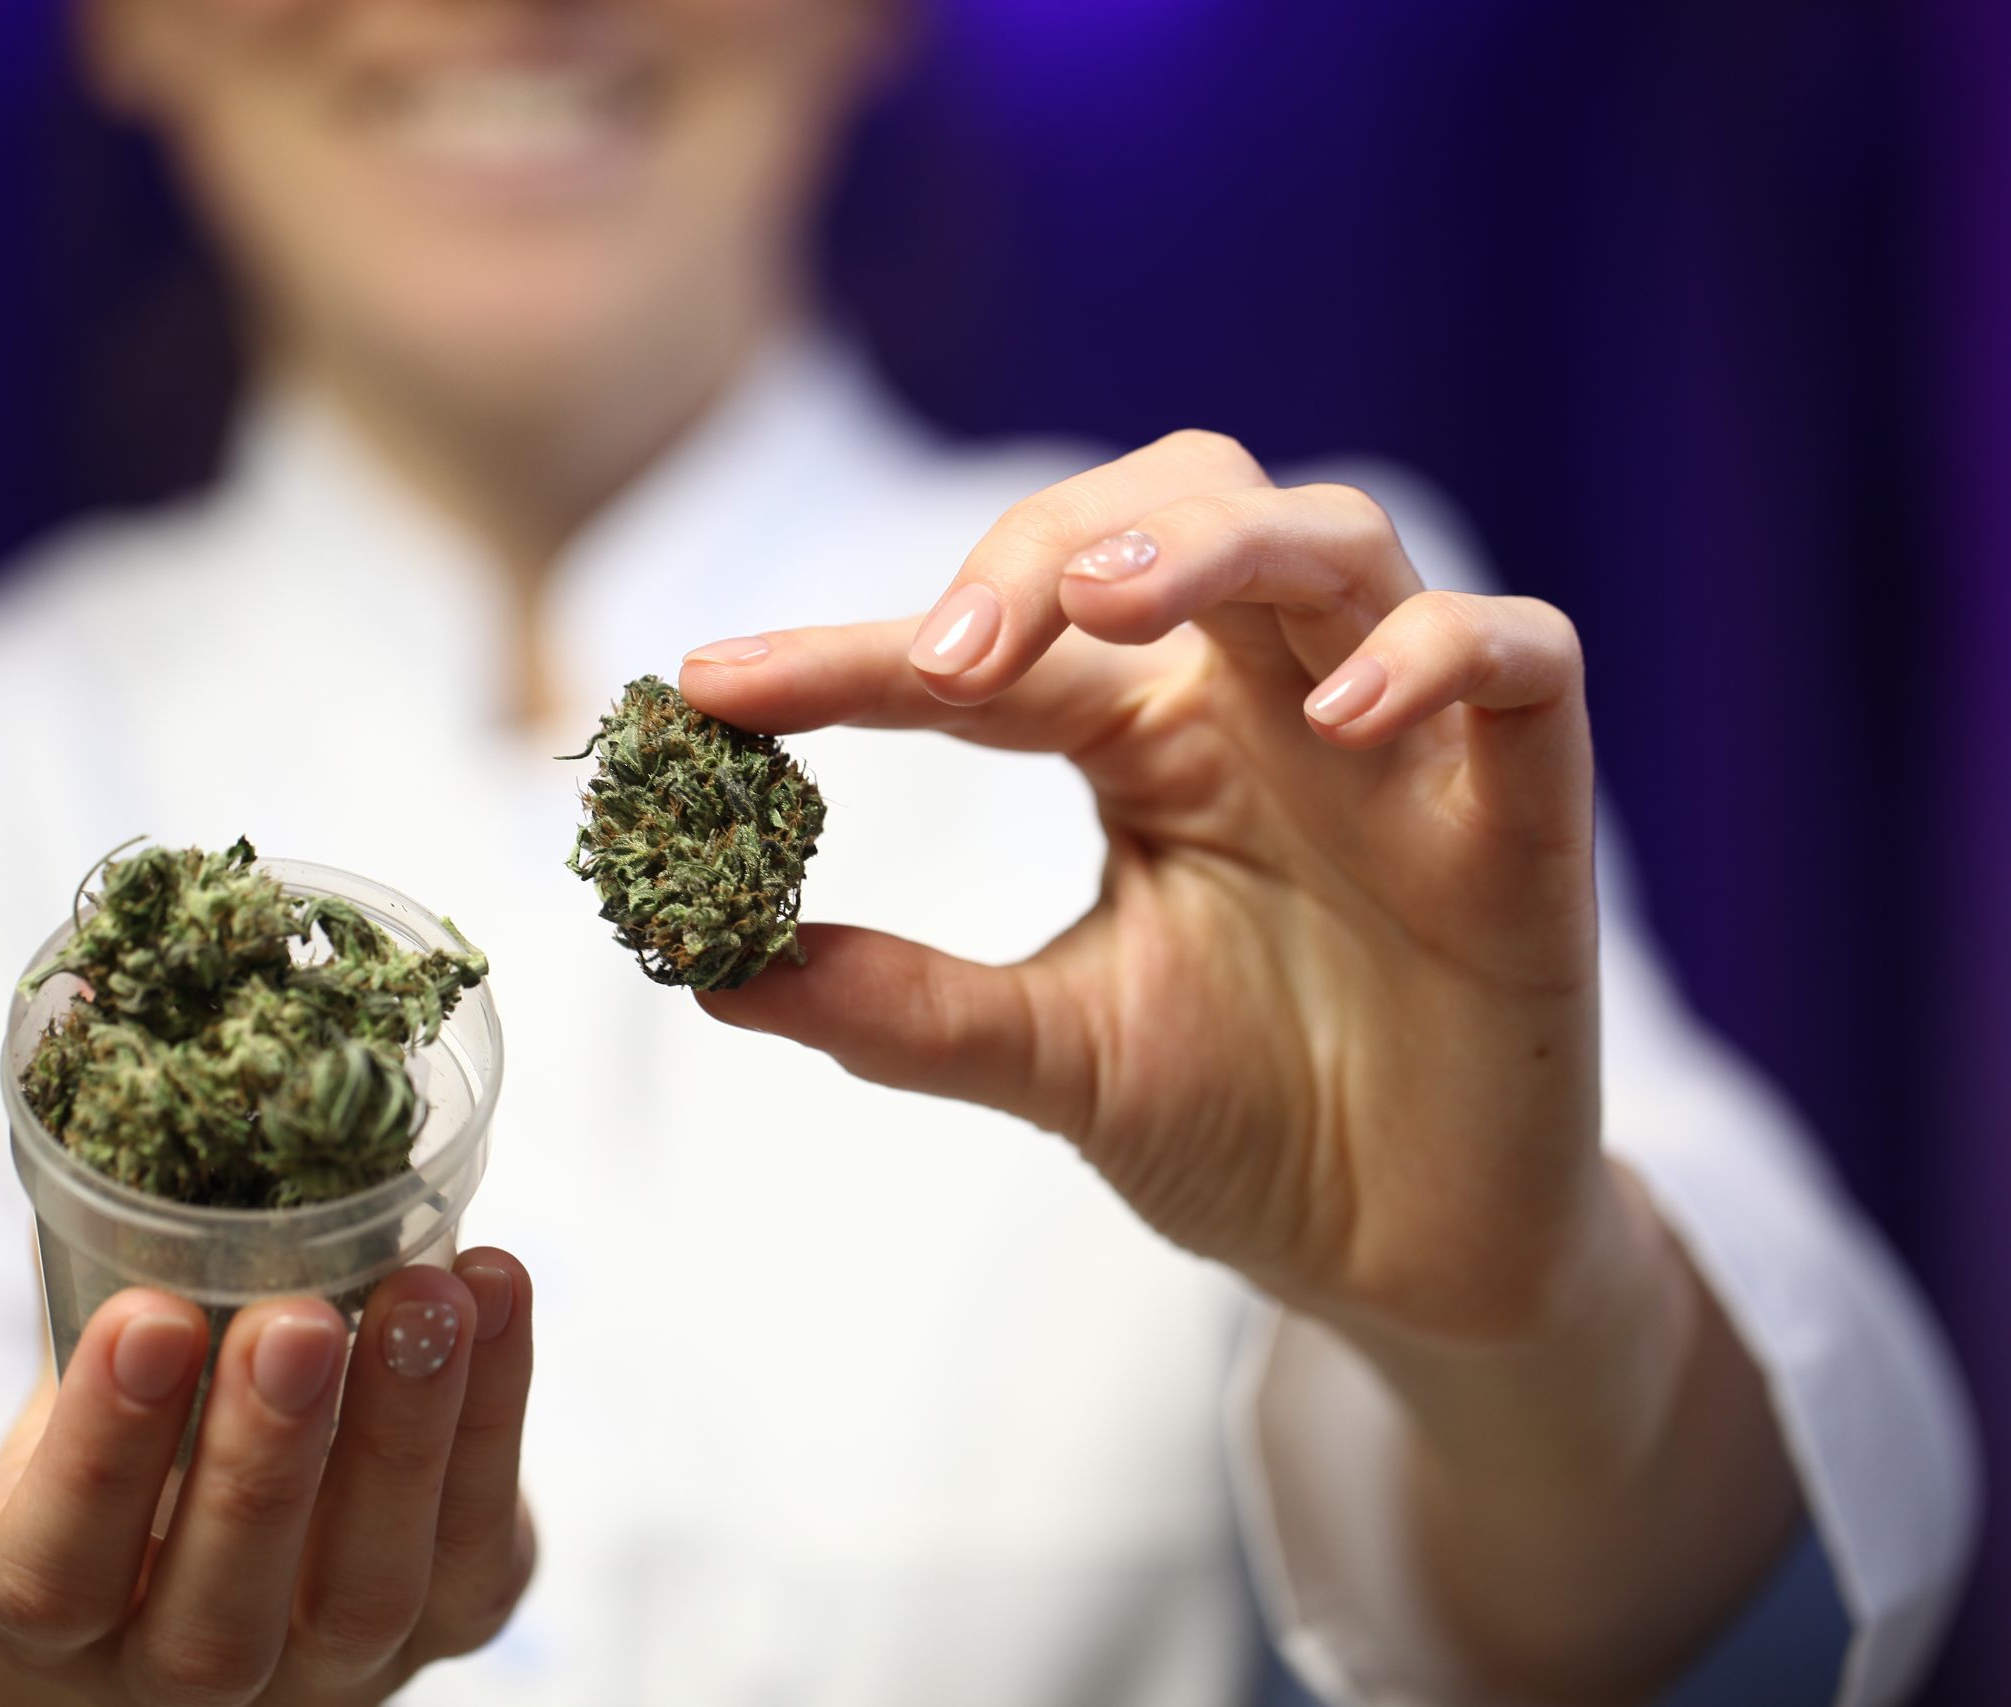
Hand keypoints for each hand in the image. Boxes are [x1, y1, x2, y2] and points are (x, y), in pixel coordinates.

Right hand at [0, 1250, 535, 1706]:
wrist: (244, 1553)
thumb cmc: (155, 1431)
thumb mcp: (98, 1373)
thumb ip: (106, 1271)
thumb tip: (108, 1097)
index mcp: (63, 1609)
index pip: (58, 1571)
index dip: (100, 1455)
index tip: (144, 1318)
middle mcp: (187, 1669)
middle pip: (218, 1614)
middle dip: (261, 1460)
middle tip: (293, 1319)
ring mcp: (331, 1664)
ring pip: (368, 1587)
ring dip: (403, 1433)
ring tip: (429, 1295)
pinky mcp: (454, 1618)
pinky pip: (479, 1537)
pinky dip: (496, 1410)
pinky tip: (494, 1291)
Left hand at [682, 434, 1797, 1696]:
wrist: (1408, 1258)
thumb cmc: (1246, 1124)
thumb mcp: (1053, 1058)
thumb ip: (904, 1007)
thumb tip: (712, 973)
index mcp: (1146, 740)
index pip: (989, 651)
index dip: (845, 654)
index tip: (708, 691)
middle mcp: (1265, 703)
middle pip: (1174, 505)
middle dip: (1045, 547)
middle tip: (942, 661)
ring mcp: (1401, 740)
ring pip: (1335, 539)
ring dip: (1212, 546)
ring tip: (1099, 614)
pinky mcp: (1528, 806)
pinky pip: (1524, 661)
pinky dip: (1438, 657)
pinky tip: (1339, 722)